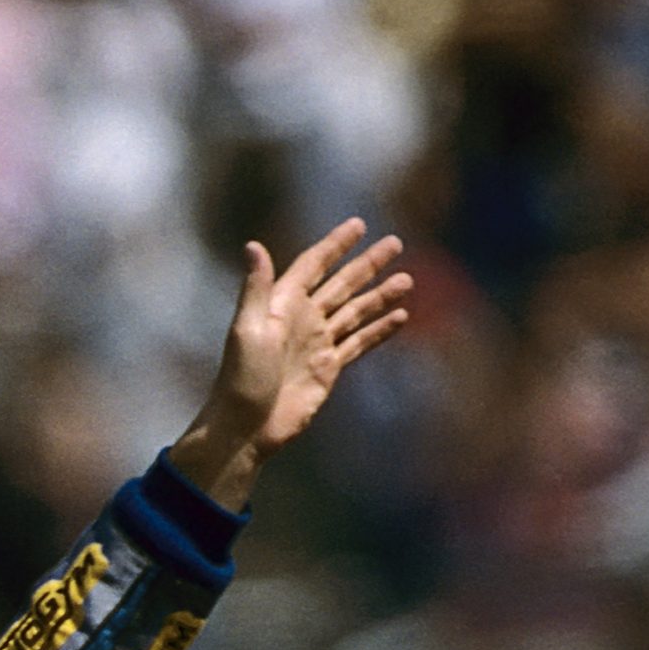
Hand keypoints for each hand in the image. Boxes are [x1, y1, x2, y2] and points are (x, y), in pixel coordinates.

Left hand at [168, 219, 411, 508]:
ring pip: (355, 311)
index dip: (335, 244)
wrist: (246, 425)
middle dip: (367, 263)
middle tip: (395, 242)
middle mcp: (301, 319)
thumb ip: (256, 288)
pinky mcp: (328, 368)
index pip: (313, 265)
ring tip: (407, 278)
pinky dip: (378, 329)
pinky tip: (400, 317)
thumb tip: (253, 245)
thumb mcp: (246, 329)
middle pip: (341, 283)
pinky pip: (359, 342)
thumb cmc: (241, 378)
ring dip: (380, 295)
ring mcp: (316, 343)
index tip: (358, 224)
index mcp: (281, 304)